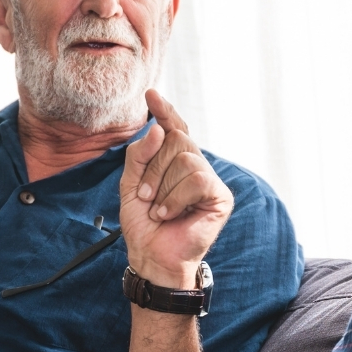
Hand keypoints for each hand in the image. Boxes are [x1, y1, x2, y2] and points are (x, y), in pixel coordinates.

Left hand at [120, 90, 232, 287]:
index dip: (165, 111)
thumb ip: (140, 155)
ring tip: (158, 210)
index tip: (150, 95)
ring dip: (163, 187)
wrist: (152, 256)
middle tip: (145, 196)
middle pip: (176, 140)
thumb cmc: (143, 224)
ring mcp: (209, 179)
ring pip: (186, 159)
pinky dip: (176, 198)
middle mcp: (195, 165)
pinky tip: (170, 214)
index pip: (173, 128)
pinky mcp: (220, 197)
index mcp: (174, 160)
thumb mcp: (130, 184)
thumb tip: (159, 129)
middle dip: (153, 168)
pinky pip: (197, 179)